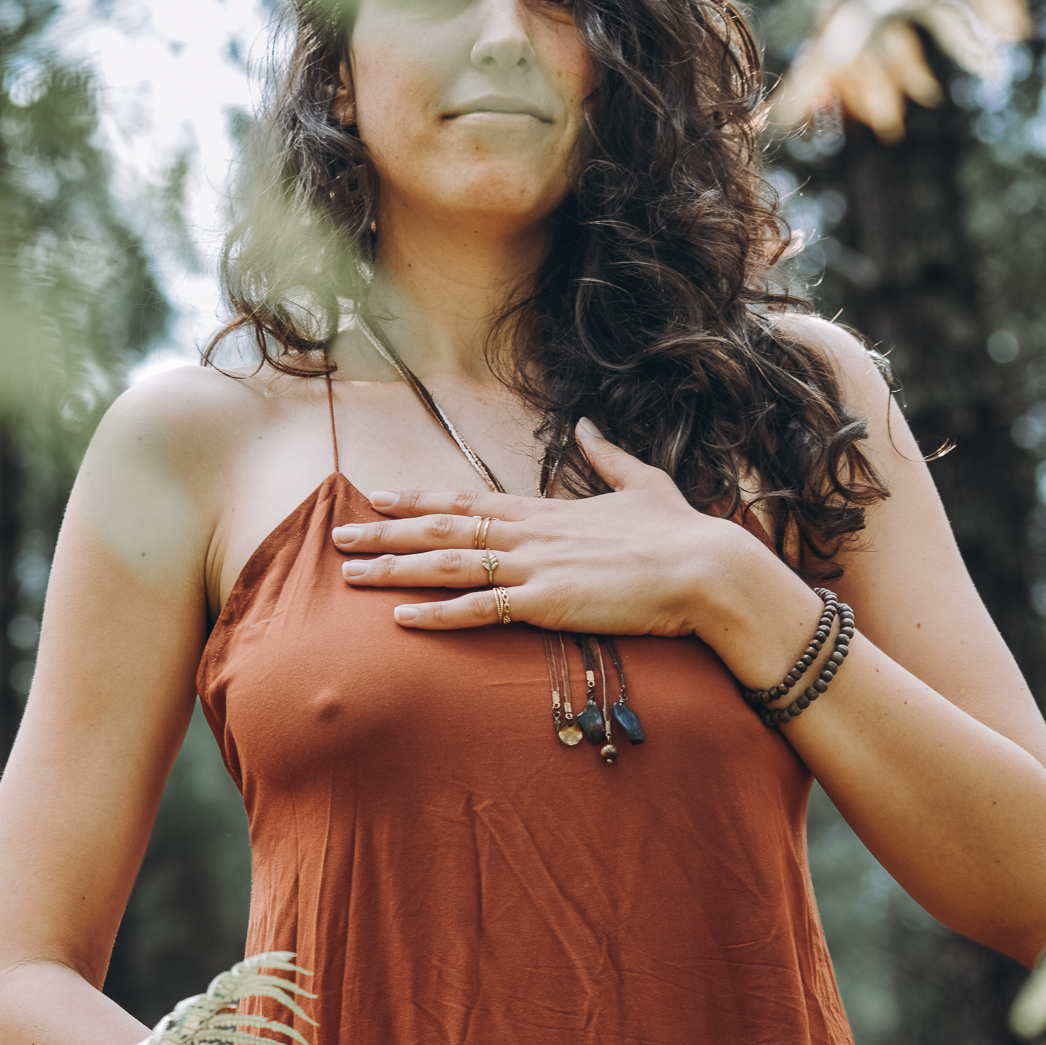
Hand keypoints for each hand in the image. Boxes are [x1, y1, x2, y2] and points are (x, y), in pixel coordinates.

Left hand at [332, 419, 743, 637]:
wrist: (707, 567)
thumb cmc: (681, 532)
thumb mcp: (642, 483)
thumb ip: (607, 457)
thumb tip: (588, 425)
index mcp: (545, 511)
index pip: (467, 502)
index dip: (419, 501)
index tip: (380, 496)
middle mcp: (529, 534)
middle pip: (441, 530)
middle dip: (385, 533)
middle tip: (338, 535)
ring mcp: (535, 567)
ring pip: (447, 566)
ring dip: (395, 570)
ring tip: (349, 573)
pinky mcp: (547, 602)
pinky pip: (480, 609)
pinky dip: (437, 615)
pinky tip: (401, 619)